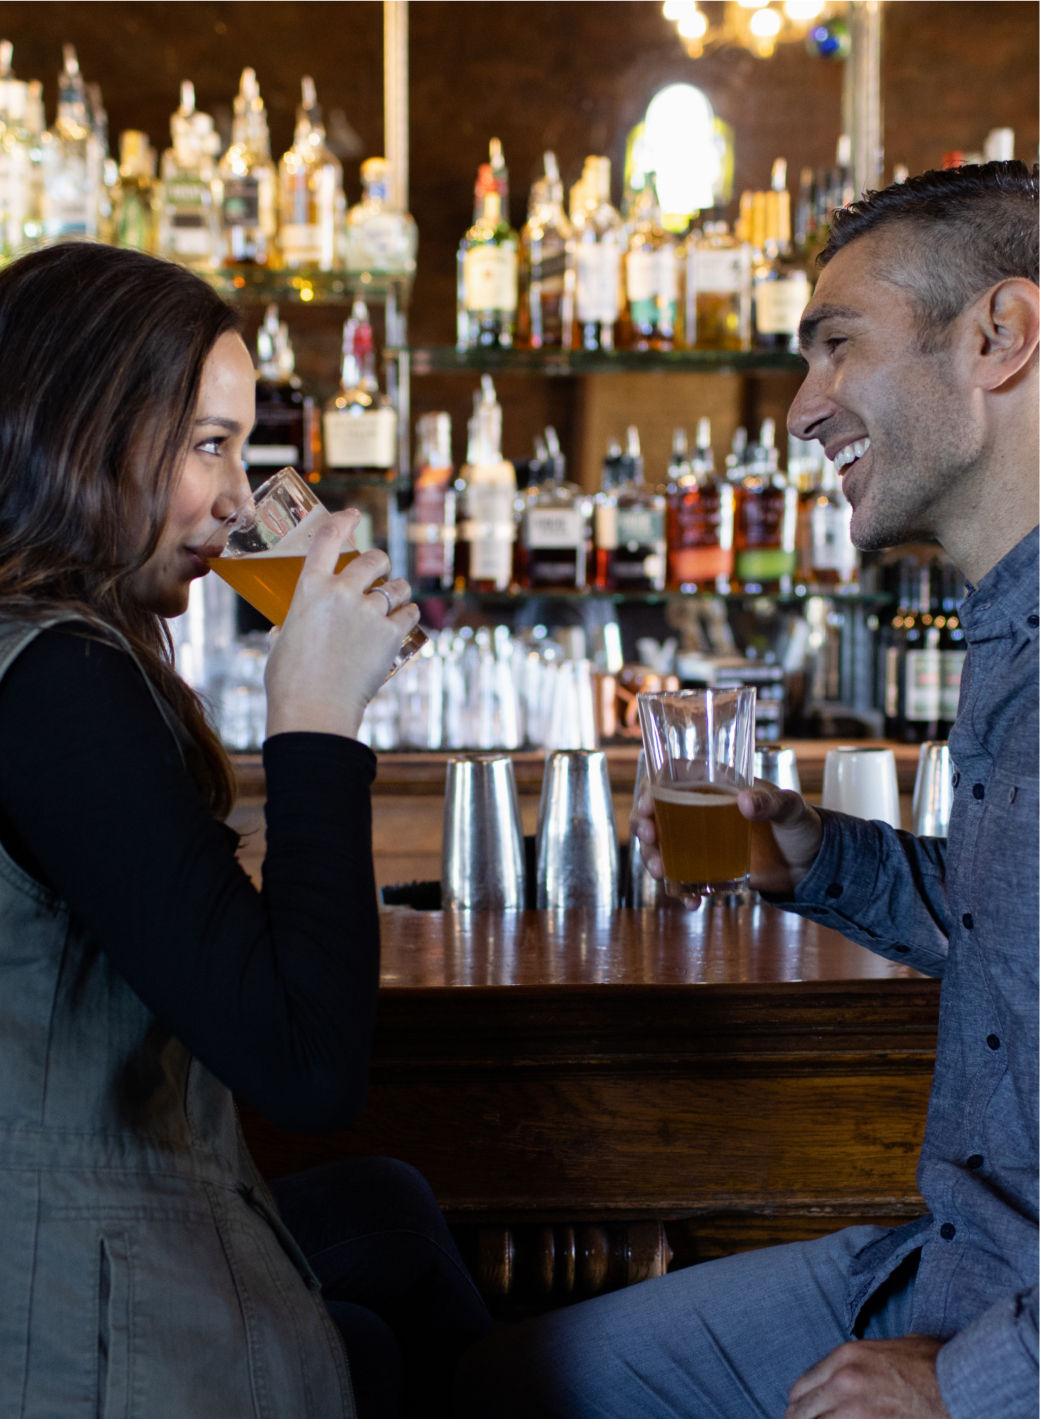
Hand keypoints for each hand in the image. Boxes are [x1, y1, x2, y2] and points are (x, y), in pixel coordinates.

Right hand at [264, 509, 420, 739]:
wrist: (314, 710)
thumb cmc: (289, 681)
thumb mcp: (282, 641)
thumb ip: (292, 623)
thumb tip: (289, 627)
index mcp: (309, 588)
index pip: (328, 538)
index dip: (343, 521)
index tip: (353, 514)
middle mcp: (342, 592)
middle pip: (373, 559)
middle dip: (379, 563)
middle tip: (379, 571)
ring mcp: (369, 613)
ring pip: (396, 587)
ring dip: (396, 591)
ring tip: (393, 600)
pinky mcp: (391, 635)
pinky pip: (409, 613)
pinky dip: (408, 614)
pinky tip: (404, 619)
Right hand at [629, 778, 823, 907]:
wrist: (812, 866)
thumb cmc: (802, 825)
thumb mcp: (792, 809)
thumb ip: (772, 802)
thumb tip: (744, 801)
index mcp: (716, 785)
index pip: (672, 777)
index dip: (652, 787)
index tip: (647, 804)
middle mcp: (701, 810)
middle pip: (657, 812)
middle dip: (643, 826)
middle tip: (649, 839)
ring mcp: (701, 841)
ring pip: (662, 846)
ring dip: (652, 858)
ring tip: (661, 873)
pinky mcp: (708, 868)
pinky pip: (682, 877)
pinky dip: (680, 891)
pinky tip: (691, 902)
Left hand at [787, 1336, 948, 1418]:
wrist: (959, 1385)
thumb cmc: (934, 1365)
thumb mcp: (893, 1346)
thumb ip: (867, 1359)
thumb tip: (860, 1369)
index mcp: (845, 1357)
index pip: (801, 1388)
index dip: (800, 1407)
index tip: (804, 1417)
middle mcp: (843, 1381)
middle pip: (800, 1413)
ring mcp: (854, 1410)